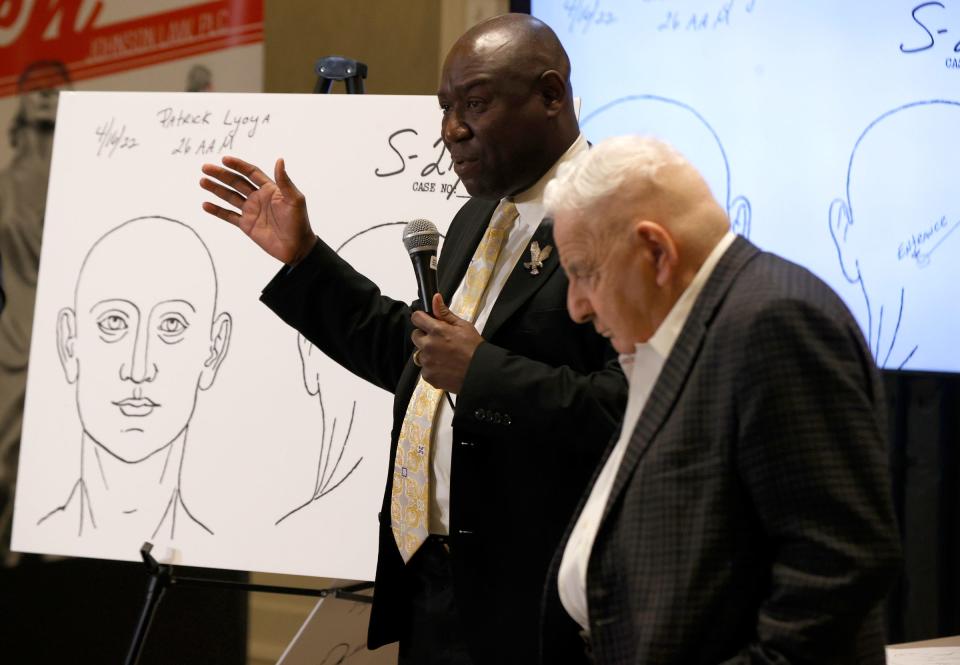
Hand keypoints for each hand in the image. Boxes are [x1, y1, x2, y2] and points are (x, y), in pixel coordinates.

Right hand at [200, 156, 316, 264]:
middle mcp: (258, 197)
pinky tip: (205, 205)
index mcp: (270, 189)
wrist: (297, 248)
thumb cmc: (299, 222)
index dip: (238, 165)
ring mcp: (251, 211)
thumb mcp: (295, 200)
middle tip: (205, 168)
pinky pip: (229, 216)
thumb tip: (280, 159)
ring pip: (230, 197)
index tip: (224, 159)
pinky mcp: (246, 225)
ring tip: (203, 182)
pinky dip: (217, 210)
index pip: (251, 173)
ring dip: (216, 189)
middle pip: (236, 182)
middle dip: (221, 175)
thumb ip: (285, 181)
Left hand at [411, 293, 482, 392]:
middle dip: (425, 337)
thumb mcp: (463, 326)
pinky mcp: (428, 375)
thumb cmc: (474, 350)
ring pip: (420, 354)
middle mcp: (429, 345)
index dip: (422, 319)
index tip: (426, 322)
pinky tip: (444, 366)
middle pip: (415, 336)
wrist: (481, 372)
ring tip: (445, 356)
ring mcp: (427, 362)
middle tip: (440, 342)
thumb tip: (435, 299)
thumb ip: (445, 313)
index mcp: (437, 330)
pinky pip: (424, 369)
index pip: (417, 318)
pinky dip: (432, 368)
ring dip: (429, 354)